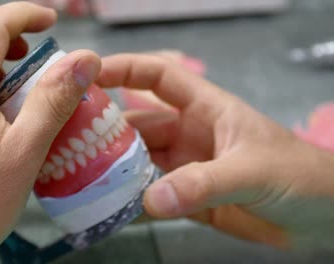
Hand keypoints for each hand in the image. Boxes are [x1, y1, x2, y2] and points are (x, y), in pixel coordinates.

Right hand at [97, 53, 333, 251]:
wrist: (322, 219)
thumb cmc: (298, 175)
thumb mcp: (252, 171)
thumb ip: (203, 183)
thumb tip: (151, 199)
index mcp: (205, 109)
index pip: (158, 78)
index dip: (124, 70)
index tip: (89, 75)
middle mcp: (188, 134)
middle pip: (138, 124)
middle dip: (106, 130)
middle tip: (70, 143)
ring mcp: (185, 167)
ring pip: (139, 162)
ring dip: (114, 170)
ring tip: (81, 178)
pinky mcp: (187, 199)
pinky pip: (152, 196)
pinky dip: (132, 202)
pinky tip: (110, 208)